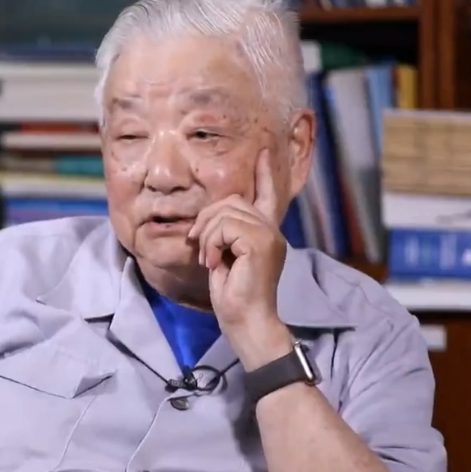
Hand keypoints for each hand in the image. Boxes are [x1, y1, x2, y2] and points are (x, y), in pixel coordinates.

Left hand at [186, 149, 291, 366]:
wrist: (246, 320)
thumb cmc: (233, 294)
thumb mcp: (225, 256)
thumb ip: (224, 233)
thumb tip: (209, 215)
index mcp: (265, 231)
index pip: (268, 195)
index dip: (264, 173)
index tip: (262, 151)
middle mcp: (272, 229)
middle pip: (231, 200)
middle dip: (206, 219)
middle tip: (199, 245)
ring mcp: (269, 234)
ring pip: (224, 212)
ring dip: (207, 235)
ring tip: (209, 258)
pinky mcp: (260, 242)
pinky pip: (223, 227)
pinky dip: (211, 244)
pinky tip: (214, 263)